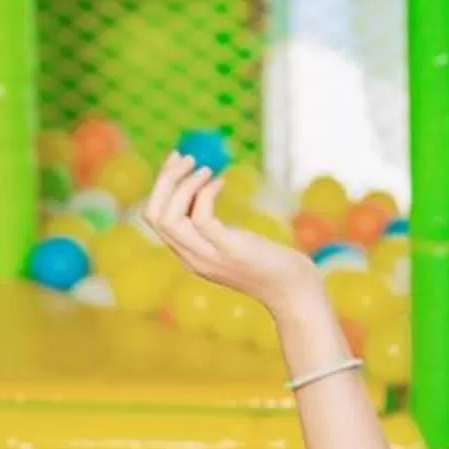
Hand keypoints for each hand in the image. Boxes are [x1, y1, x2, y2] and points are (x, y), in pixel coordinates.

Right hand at [138, 155, 325, 311]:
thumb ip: (215, 229)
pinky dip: (206, 193)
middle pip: (154, 215)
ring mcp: (207, 257)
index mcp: (188, 255)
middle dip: (165, 180)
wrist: (293, 290)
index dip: (160, 186)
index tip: (177, 162)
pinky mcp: (228, 250)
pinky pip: (200, 218)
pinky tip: (221, 182)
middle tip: (186, 158)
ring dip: (182, 185)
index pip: (154, 218)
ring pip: (168, 218)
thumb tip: (206, 191)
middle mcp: (191, 258)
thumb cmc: (270, 263)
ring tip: (205, 168)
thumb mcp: (232, 245)